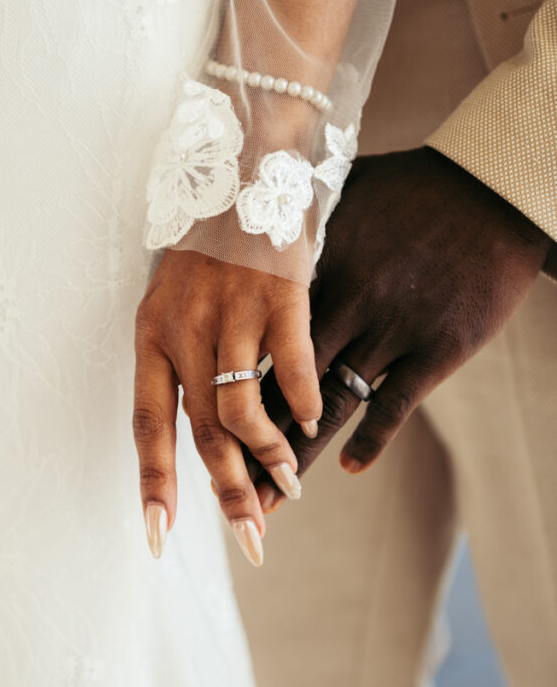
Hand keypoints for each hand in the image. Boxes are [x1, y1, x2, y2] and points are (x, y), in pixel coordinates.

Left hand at [133, 250, 322, 564]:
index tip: (159, 535)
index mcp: (151, 335)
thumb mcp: (173, 302)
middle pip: (204, 430)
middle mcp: (185, 328)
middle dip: (229, 492)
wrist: (239, 170)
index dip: (155, 481)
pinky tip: (310, 419)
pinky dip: (303, 400)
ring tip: (289, 479)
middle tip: (252, 538)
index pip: (148, 424)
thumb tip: (204, 431)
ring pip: (244, 408)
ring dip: (270, 454)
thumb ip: (184, 362)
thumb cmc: (204, 248)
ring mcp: (232, 311)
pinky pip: (294, 363)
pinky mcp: (281, 293)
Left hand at [251, 147, 550, 510]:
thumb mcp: (338, 202)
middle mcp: (340, 304)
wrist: (487, 189)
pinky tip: (349, 466)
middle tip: (225, 484)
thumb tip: (256, 248)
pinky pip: (393, 405)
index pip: (251, 344)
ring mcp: (387, 329)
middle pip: (280, 385)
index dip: (224, 389)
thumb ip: (295, 239)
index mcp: (306, 272)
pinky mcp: (434, 348)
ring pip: (327, 405)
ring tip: (273, 497)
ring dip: (297, 455)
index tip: (199, 428)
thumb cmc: (409, 189)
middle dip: (248, 442)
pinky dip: (371, 439)